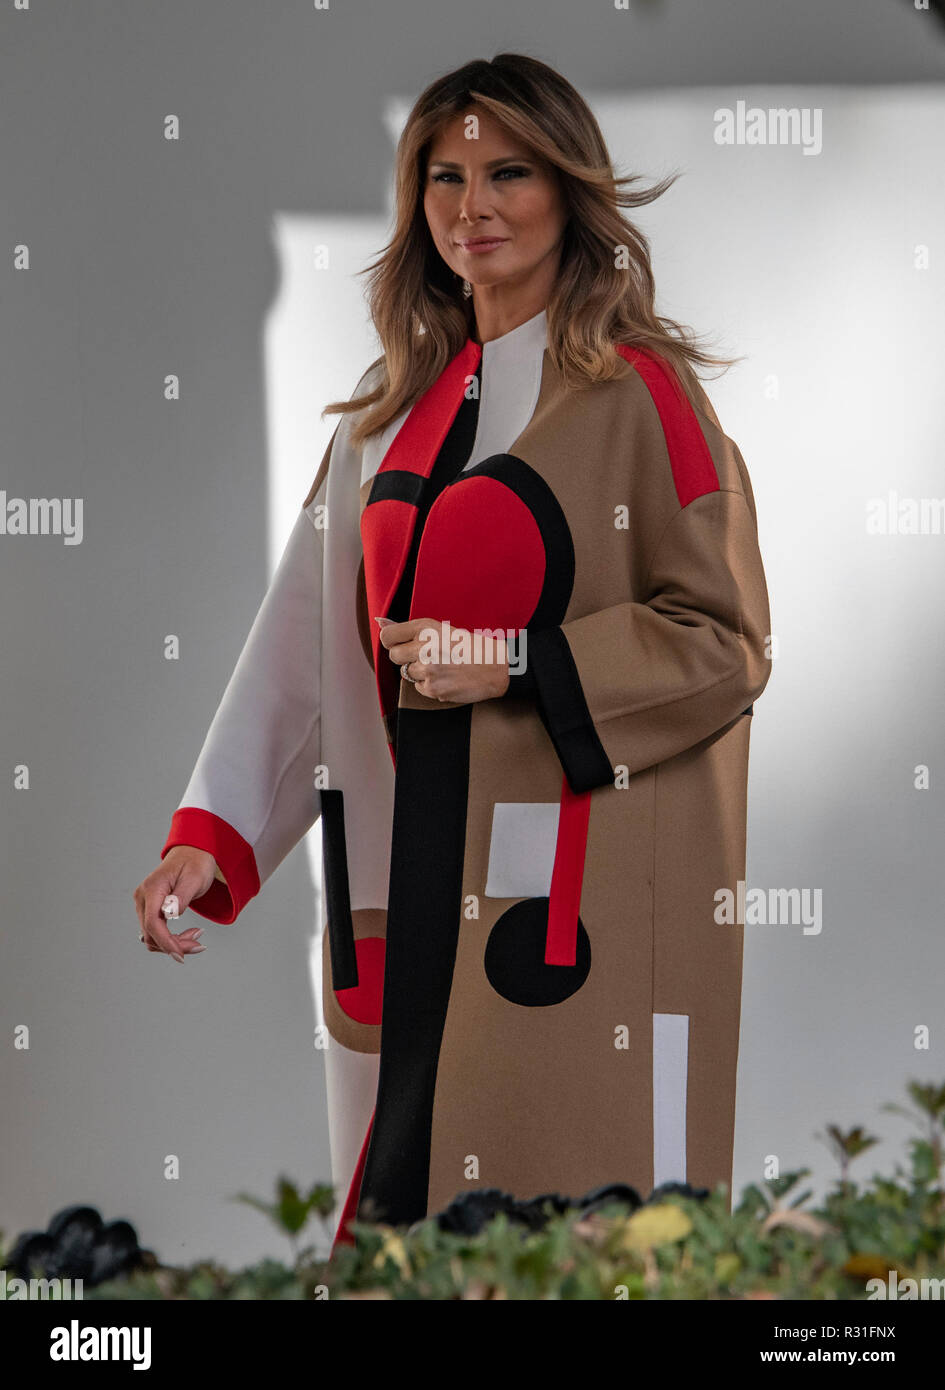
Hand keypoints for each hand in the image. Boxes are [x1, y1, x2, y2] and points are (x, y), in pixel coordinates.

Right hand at [131, 845, 216, 962]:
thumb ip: (181, 897)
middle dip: (175, 944)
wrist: (192, 853)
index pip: (152, 922)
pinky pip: (156, 931)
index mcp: (153, 888)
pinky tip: (188, 934)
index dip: (166, 942)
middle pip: (152, 933)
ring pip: (152, 936)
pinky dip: (171, 938)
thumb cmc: (196, 863)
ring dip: (174, 943)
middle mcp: (143, 897)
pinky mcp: (149, 909)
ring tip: (196, 937)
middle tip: (200, 945)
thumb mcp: (195, 878)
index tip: (181, 956)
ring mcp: (144, 904)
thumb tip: (168, 914)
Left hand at [376, 616, 510, 703]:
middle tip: (426, 656)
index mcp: (426, 628)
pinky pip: (419, 688)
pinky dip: (430, 686)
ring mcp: (428, 670)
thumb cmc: (469, 647)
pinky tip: (446, 678)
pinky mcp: (433, 689)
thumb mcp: (441, 630)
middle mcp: (425, 647)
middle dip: (405, 658)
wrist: (495, 667)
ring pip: (407, 673)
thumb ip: (408, 629)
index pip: (387, 635)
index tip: (400, 643)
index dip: (392, 641)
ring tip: (441, 667)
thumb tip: (379, 622)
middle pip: (394, 656)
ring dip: (419, 673)